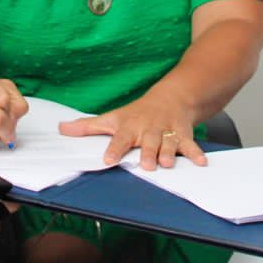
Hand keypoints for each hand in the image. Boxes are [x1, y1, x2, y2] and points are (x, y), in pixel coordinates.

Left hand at [60, 89, 205, 169]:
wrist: (171, 97)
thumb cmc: (137, 113)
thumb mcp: (112, 118)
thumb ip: (87, 127)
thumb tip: (61, 129)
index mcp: (129, 127)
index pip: (119, 138)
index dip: (114, 149)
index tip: (108, 159)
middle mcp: (148, 129)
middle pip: (147, 141)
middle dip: (147, 152)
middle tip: (147, 165)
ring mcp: (166, 132)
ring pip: (167, 143)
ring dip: (169, 153)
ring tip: (168, 164)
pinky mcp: (183, 135)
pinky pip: (190, 144)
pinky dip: (196, 153)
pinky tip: (201, 163)